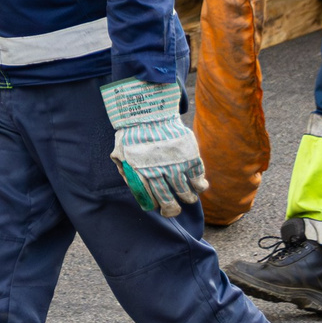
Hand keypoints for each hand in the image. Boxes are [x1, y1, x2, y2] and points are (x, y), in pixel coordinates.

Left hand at [102, 79, 207, 216]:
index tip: (157, 205)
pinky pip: (198, 178)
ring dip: (187, 198)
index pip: (148, 199)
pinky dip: (200, 185)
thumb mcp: (120, 153)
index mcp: (139, 173)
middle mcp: (157, 172)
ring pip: (185, 193)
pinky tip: (199, 186)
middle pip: (168, 201)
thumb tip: (133, 187)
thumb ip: (125, 171)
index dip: (153, 205)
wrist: (149, 112)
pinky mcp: (189, 157)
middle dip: (171, 210)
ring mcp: (175, 164)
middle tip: (172, 210)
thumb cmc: (133, 133)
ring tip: (187, 197)